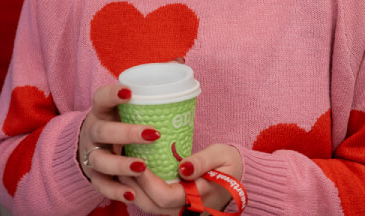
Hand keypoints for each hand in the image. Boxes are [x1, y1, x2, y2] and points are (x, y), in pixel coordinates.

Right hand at [78, 84, 162, 203]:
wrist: (94, 143)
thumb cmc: (121, 117)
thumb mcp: (130, 100)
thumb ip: (153, 82)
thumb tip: (179, 61)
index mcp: (102, 109)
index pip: (101, 97)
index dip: (112, 94)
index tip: (129, 92)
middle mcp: (94, 131)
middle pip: (104, 132)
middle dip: (126, 133)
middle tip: (152, 134)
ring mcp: (92, 154)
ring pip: (101, 160)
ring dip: (121, 165)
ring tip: (142, 167)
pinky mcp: (94, 175)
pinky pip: (102, 186)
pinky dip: (115, 191)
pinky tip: (132, 194)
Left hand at [122, 143, 242, 214]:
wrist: (241, 175)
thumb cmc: (230, 162)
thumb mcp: (220, 155)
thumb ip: (201, 161)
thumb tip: (182, 168)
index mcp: (200, 197)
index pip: (165, 197)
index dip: (147, 182)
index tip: (138, 162)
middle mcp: (188, 209)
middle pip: (152, 206)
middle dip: (134, 186)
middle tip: (123, 163)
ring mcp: (182, 210)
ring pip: (150, 208)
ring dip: (134, 190)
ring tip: (124, 168)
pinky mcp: (177, 206)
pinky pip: (154, 204)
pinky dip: (142, 191)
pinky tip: (135, 175)